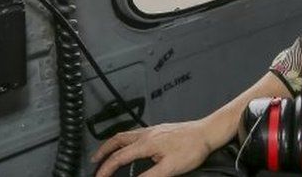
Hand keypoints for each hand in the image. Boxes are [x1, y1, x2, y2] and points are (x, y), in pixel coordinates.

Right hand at [91, 116, 231, 176]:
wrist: (207, 132)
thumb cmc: (193, 147)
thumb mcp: (170, 168)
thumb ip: (149, 176)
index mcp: (146, 143)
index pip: (118, 157)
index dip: (105, 169)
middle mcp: (146, 134)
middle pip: (117, 140)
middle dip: (103, 152)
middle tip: (94, 162)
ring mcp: (152, 130)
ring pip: (125, 135)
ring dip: (113, 144)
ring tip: (106, 153)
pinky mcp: (159, 130)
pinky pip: (134, 133)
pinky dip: (124, 140)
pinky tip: (129, 146)